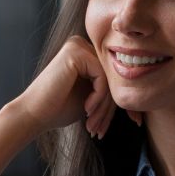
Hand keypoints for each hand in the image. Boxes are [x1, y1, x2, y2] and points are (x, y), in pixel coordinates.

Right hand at [8, 36, 143, 139]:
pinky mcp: (75, 52)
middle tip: (100, 130)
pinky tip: (87, 110)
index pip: (112, 76)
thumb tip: (139, 103)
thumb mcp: (93, 99)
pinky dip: (99, 97)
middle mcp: (83, 45)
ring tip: (94, 125)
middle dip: (111, 108)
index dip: (117, 103)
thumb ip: (111, 92)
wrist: (34, 114)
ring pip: (109, 78)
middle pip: (112, 77)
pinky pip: (102, 77)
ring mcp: (78, 46)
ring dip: (105, 106)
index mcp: (86, 53)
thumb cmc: (59, 109)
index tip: (120, 124)